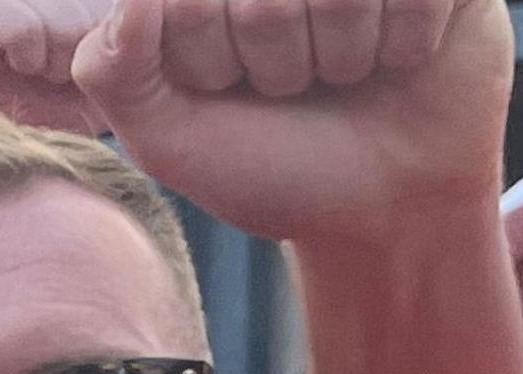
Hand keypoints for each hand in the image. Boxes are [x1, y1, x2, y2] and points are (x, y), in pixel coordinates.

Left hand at [0, 0, 509, 246]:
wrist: (382, 204)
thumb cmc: (269, 165)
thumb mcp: (169, 137)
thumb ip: (115, 71)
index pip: (190, 3)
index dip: (211, 62)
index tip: (229, 88)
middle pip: (266, 3)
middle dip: (278, 66)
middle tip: (295, 86)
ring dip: (344, 58)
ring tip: (347, 73)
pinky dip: (407, 45)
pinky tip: (402, 58)